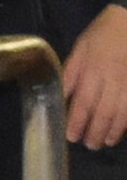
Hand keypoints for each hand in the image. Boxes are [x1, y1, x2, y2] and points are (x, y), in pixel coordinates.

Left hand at [63, 4, 126, 148]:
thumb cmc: (101, 35)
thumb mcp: (79, 48)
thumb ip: (70, 72)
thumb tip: (59, 95)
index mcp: (91, 69)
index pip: (82, 101)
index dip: (76, 121)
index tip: (71, 136)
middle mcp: (110, 79)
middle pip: (102, 112)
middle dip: (94, 132)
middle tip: (88, 144)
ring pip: (119, 114)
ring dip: (111, 132)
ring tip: (103, 143)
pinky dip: (125, 124)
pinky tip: (120, 133)